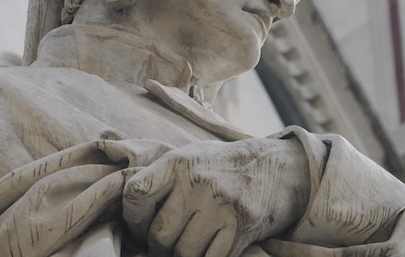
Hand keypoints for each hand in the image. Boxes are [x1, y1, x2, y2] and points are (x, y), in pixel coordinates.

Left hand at [122, 138, 309, 255]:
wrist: (276, 168)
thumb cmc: (222, 167)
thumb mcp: (190, 157)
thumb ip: (161, 178)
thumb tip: (128, 214)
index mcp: (178, 162)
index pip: (135, 194)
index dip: (132, 219)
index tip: (141, 226)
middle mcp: (196, 181)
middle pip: (159, 234)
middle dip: (159, 246)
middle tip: (168, 242)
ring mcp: (220, 205)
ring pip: (183, 253)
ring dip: (185, 255)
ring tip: (193, 242)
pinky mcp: (240, 227)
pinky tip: (213, 246)